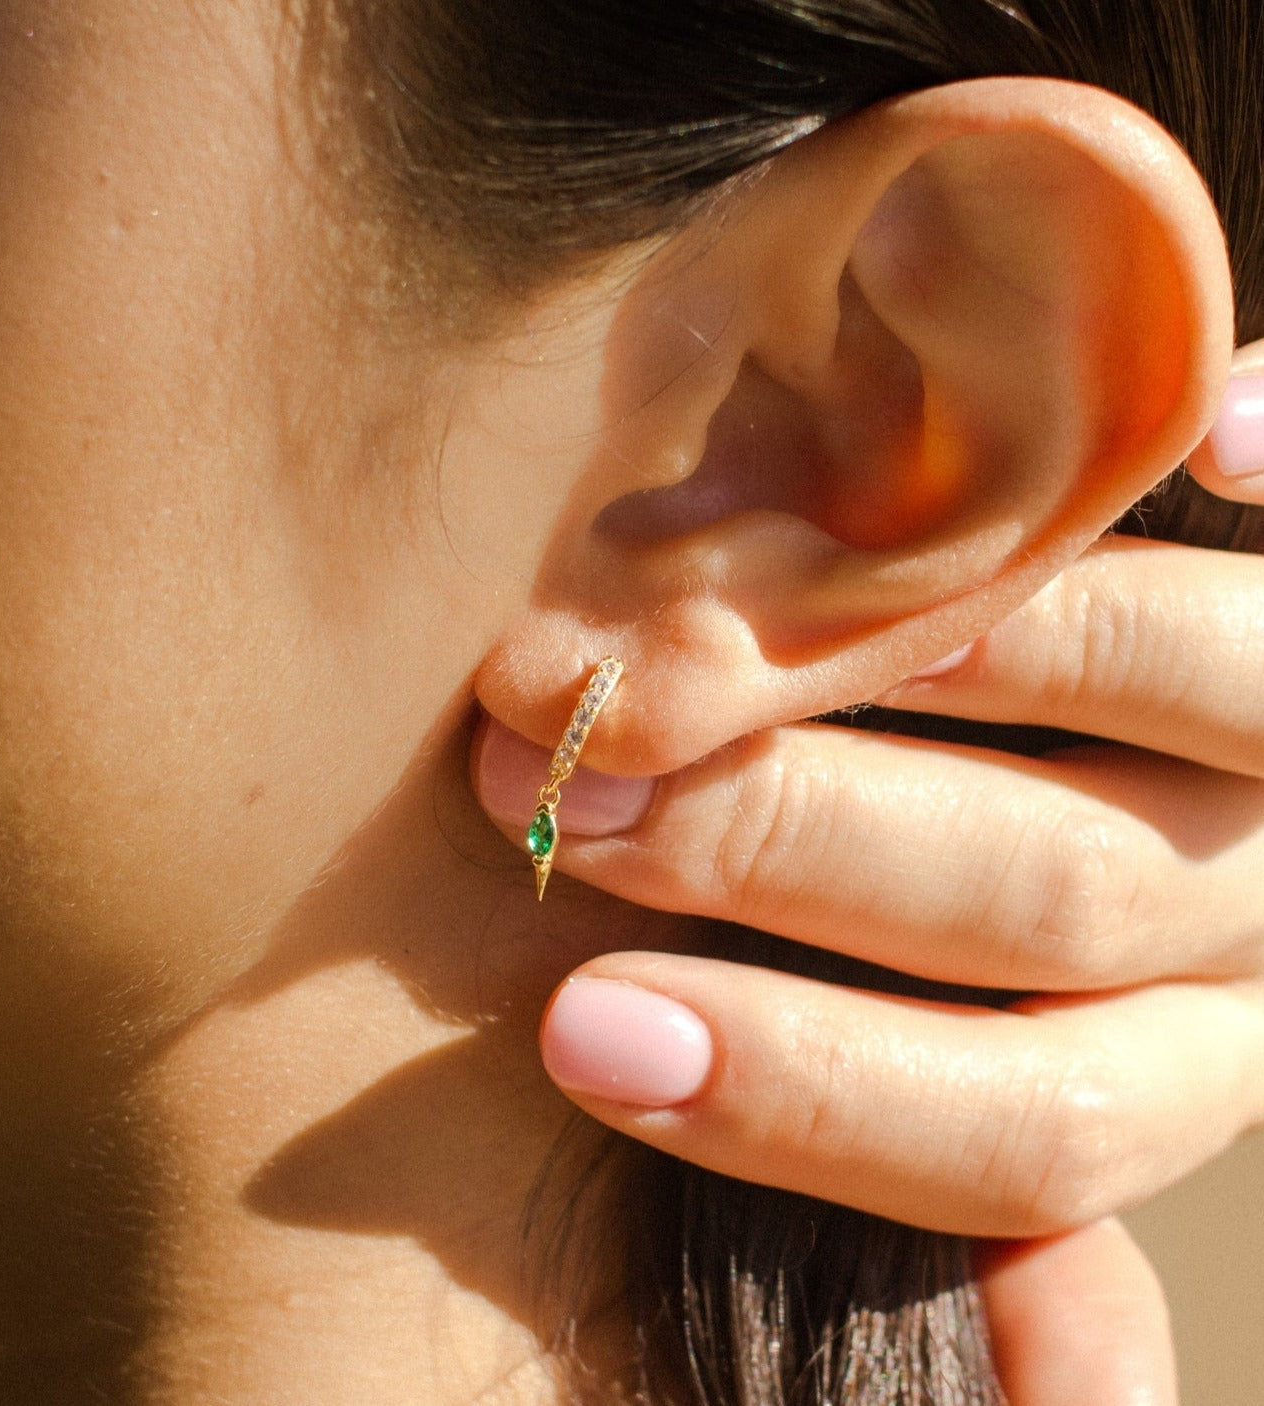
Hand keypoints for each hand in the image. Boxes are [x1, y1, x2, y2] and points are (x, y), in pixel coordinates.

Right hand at [472, 350, 1263, 1402]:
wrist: (1216, 744)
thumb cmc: (1026, 891)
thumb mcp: (1026, 1058)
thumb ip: (975, 1129)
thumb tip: (1037, 1338)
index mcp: (1182, 1047)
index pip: (1025, 1128)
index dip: (795, 1094)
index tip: (581, 1030)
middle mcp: (1262, 899)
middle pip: (1052, 898)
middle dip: (786, 853)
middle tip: (589, 800)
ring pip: (1181, 685)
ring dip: (972, 653)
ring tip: (766, 625)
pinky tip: (1206, 441)